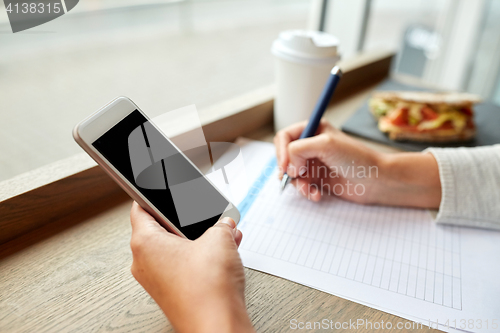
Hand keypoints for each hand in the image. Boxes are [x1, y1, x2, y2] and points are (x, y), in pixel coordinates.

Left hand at [130, 202, 253, 332]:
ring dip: (198, 239)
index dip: (152, 193)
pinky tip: (222, 253)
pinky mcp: (173, 292)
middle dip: (186, 220)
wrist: (218, 326)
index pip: (140, 207)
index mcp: (145, 242)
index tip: (161, 186)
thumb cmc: (208, 288)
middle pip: (161, 228)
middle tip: (203, 213)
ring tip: (221, 233)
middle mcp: (145, 262)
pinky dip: (200, 256)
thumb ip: (221, 224)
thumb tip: (224, 225)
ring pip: (176, 248)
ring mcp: (158, 279)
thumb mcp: (219, 239)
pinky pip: (183, 265)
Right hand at [274, 120, 440, 207]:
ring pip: (291, 173)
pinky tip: (316, 195)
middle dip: (287, 169)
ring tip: (309, 190)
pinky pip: (302, 185)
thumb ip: (298, 148)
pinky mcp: (318, 179)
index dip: (280, 151)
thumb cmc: (357, 158)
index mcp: (314, 129)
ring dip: (297, 184)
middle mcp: (312, 145)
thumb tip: (288, 165)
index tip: (284, 166)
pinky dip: (306, 191)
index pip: (285, 137)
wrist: (377, 181)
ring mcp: (314, 163)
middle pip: (285, 156)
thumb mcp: (325, 144)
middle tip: (294, 177)